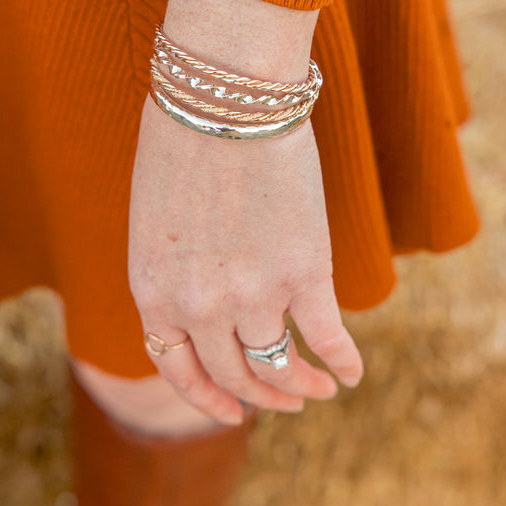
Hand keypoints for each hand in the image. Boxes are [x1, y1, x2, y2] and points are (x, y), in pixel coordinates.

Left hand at [127, 88, 363, 426]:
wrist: (225, 96)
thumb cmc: (183, 134)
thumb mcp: (155, 213)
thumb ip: (174, 262)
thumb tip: (200, 286)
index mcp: (152, 288)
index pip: (176, 366)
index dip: (205, 395)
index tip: (229, 409)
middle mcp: (198, 306)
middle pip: (233, 374)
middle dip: (259, 396)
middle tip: (285, 401)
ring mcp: (252, 296)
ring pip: (279, 365)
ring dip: (301, 385)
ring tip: (319, 389)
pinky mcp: (304, 274)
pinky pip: (328, 337)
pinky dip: (343, 361)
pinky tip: (353, 372)